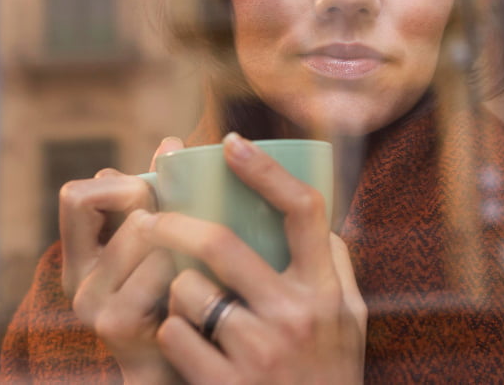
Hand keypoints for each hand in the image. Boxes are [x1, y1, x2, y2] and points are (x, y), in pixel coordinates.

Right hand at [59, 137, 184, 383]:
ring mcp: (96, 307)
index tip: (150, 201)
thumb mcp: (160, 242)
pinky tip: (199, 295)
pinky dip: (190, 272)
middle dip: (167, 213)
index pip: (77, 194)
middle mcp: (78, 281)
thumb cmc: (178, 298)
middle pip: (128, 208)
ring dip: (184, 243)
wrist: (183, 374)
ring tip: (195, 271)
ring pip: (151, 233)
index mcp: (81, 255)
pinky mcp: (121, 327)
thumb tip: (171, 142)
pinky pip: (165, 268)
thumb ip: (159, 195)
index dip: (120, 186)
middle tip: (184, 242)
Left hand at [138, 132, 366, 383]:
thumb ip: (336, 269)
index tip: (231, 142)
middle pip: (223, 243)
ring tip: (188, 305)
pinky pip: (175, 334)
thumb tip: (319, 220)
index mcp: (328, 291)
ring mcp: (260, 353)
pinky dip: (171, 332)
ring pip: (189, 290)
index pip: (304, 211)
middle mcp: (297, 316)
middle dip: (177, 223)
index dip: (267, 170)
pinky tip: (186, 346)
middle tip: (153, 217)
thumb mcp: (350, 323)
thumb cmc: (331, 379)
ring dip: (177, 291)